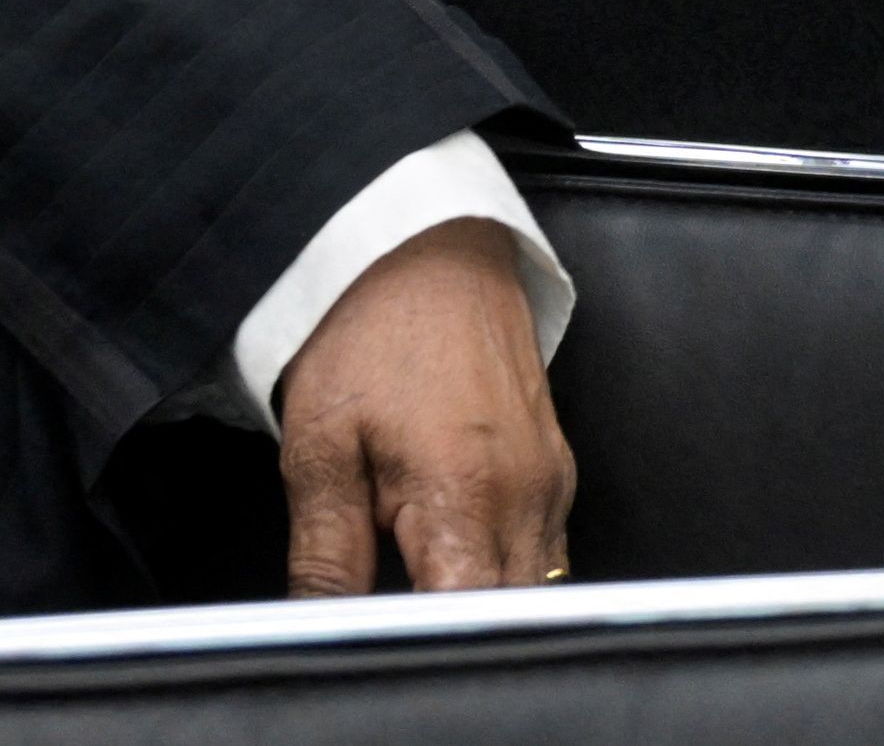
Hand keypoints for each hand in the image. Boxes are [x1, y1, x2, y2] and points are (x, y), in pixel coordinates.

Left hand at [276, 218, 569, 594]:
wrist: (432, 254)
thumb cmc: (374, 337)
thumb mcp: (321, 450)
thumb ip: (327, 555)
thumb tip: (321, 626)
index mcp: (469, 493)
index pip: (465, 616)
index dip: (419, 634)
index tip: (379, 622)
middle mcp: (530, 494)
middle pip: (507, 610)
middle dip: (452, 621)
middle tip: (390, 594)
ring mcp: (553, 481)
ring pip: (532, 584)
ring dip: (477, 596)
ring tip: (414, 566)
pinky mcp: (558, 468)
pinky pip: (542, 546)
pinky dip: (497, 564)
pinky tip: (447, 541)